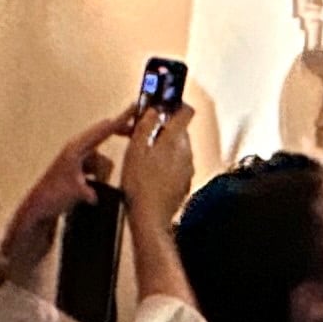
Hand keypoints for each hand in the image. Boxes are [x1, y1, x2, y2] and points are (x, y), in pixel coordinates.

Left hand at [13, 113, 138, 254]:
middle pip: (104, 135)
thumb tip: (99, 194)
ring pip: (103, 159)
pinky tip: (89, 189)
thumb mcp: (77, 192)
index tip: (134, 107)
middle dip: (118, 135)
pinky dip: (98, 177)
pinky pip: (98, 168)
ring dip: (102, 173)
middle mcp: (77, 148)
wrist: (38, 207)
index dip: (121, 119)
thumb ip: (93, 190)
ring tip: (88, 188)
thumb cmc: (52, 196)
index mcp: (76, 148)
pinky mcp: (79, 167)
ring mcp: (78, 157)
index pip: (104, 130)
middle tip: (133, 132)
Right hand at [117, 99, 196, 221]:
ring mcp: (187, 168)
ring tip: (143, 156)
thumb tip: (153, 111)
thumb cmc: (140, 186)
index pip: (186, 111)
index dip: (176, 104)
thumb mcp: (135, 150)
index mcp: (174, 140)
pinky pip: (177, 164)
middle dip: (162, 129)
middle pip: (179, 130)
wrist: (150, 217)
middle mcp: (186, 152)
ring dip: (163, 147)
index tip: (164, 105)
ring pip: (177, 148)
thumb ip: (145, 126)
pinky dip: (166, 163)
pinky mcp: (185, 181)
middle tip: (142, 134)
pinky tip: (151, 173)